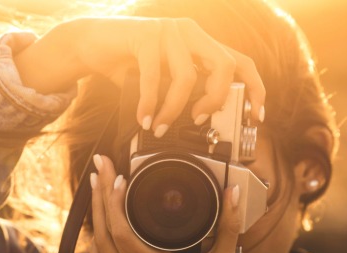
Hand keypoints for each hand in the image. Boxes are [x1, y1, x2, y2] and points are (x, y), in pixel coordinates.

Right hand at [14, 17, 265, 132]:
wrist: (89, 44)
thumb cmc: (127, 63)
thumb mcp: (161, 79)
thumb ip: (182, 91)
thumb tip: (200, 122)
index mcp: (199, 42)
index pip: (240, 62)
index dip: (255, 88)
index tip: (257, 116)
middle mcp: (189, 32)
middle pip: (223, 65)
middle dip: (215, 99)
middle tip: (199, 120)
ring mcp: (168, 30)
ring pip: (186, 76)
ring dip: (174, 109)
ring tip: (162, 128)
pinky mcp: (145, 35)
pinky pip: (154, 77)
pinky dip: (150, 103)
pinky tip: (144, 118)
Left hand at [87, 154, 241, 252]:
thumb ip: (228, 225)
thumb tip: (232, 193)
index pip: (122, 232)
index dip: (115, 202)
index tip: (119, 177)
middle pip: (104, 234)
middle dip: (100, 197)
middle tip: (100, 167)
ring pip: (97, 248)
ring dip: (96, 217)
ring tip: (98, 188)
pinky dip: (97, 242)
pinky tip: (100, 223)